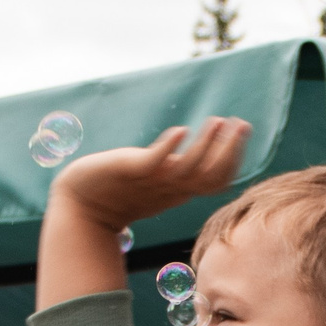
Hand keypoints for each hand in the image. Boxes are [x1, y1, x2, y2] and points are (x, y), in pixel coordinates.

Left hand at [54, 118, 252, 232]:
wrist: (82, 204)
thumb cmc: (117, 191)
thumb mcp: (154, 180)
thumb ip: (172, 167)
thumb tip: (185, 144)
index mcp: (179, 191)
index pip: (218, 179)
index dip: (234, 157)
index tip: (243, 129)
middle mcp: (171, 188)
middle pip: (211, 175)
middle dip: (230, 149)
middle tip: (241, 123)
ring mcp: (153, 181)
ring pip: (189, 170)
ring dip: (206, 145)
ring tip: (216, 120)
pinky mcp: (131, 172)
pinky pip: (154, 162)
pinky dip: (169, 148)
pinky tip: (180, 131)